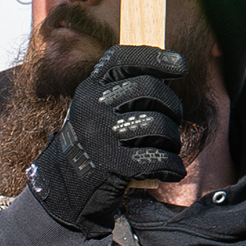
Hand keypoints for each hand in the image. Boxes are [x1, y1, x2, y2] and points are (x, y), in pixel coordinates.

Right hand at [25, 46, 189, 236]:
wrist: (64, 188)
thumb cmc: (94, 145)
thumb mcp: (97, 110)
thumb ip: (124, 92)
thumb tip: (168, 75)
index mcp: (89, 88)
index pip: (123, 58)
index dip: (155, 58)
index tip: (181, 65)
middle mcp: (92, 105)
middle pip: (149, 88)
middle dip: (173, 104)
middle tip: (176, 117)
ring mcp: (100, 134)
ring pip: (157, 124)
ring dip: (173, 138)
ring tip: (171, 146)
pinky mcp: (111, 163)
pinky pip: (158, 158)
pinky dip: (173, 165)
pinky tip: (174, 170)